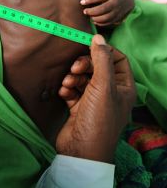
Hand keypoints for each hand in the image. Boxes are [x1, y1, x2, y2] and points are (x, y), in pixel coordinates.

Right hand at [56, 35, 135, 162]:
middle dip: (84, 65)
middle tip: (75, 68)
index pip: (117, 59)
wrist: (81, 151)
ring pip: (83, 77)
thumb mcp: (103, 85)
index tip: (88, 47)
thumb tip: (98, 37)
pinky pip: (73, 89)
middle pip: (97, 66)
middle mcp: (111, 92)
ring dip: (73, 77)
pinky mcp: (79, 106)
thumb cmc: (98, 118)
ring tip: (68, 83)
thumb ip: (101, 59)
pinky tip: (64, 92)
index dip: (103, 52)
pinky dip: (67, 88)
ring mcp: (94, 100)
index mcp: (124, 86)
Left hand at [80, 0, 133, 25]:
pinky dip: (101, 23)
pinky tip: (95, 21)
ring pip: (106, 17)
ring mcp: (118, 11)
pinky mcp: (119, 18)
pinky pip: (109, 22)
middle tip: (84, 11)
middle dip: (92, 11)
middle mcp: (116, 2)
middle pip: (102, 9)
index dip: (90, 0)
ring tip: (89, 17)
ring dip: (96, 18)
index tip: (81, 2)